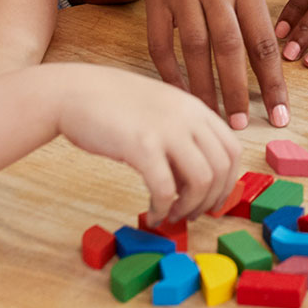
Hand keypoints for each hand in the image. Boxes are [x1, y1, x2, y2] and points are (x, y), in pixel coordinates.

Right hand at [54, 63, 243, 225]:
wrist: (74, 92)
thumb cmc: (114, 105)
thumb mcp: (162, 111)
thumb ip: (184, 136)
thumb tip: (199, 180)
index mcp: (195, 108)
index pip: (233, 149)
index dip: (229, 181)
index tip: (215, 200)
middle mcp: (188, 117)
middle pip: (222, 168)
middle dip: (212, 199)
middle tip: (193, 214)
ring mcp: (166, 130)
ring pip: (201, 180)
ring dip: (190, 206)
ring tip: (173, 215)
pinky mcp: (140, 146)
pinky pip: (165, 188)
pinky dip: (163, 208)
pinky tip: (153, 214)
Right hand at [137, 0, 288, 128]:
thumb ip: (257, 20)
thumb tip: (274, 70)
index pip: (263, 41)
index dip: (273, 81)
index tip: (281, 114)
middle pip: (229, 47)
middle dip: (236, 90)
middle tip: (242, 125)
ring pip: (195, 48)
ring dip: (204, 87)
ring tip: (212, 116)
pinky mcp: (155, 0)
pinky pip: (160, 43)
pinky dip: (169, 72)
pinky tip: (180, 94)